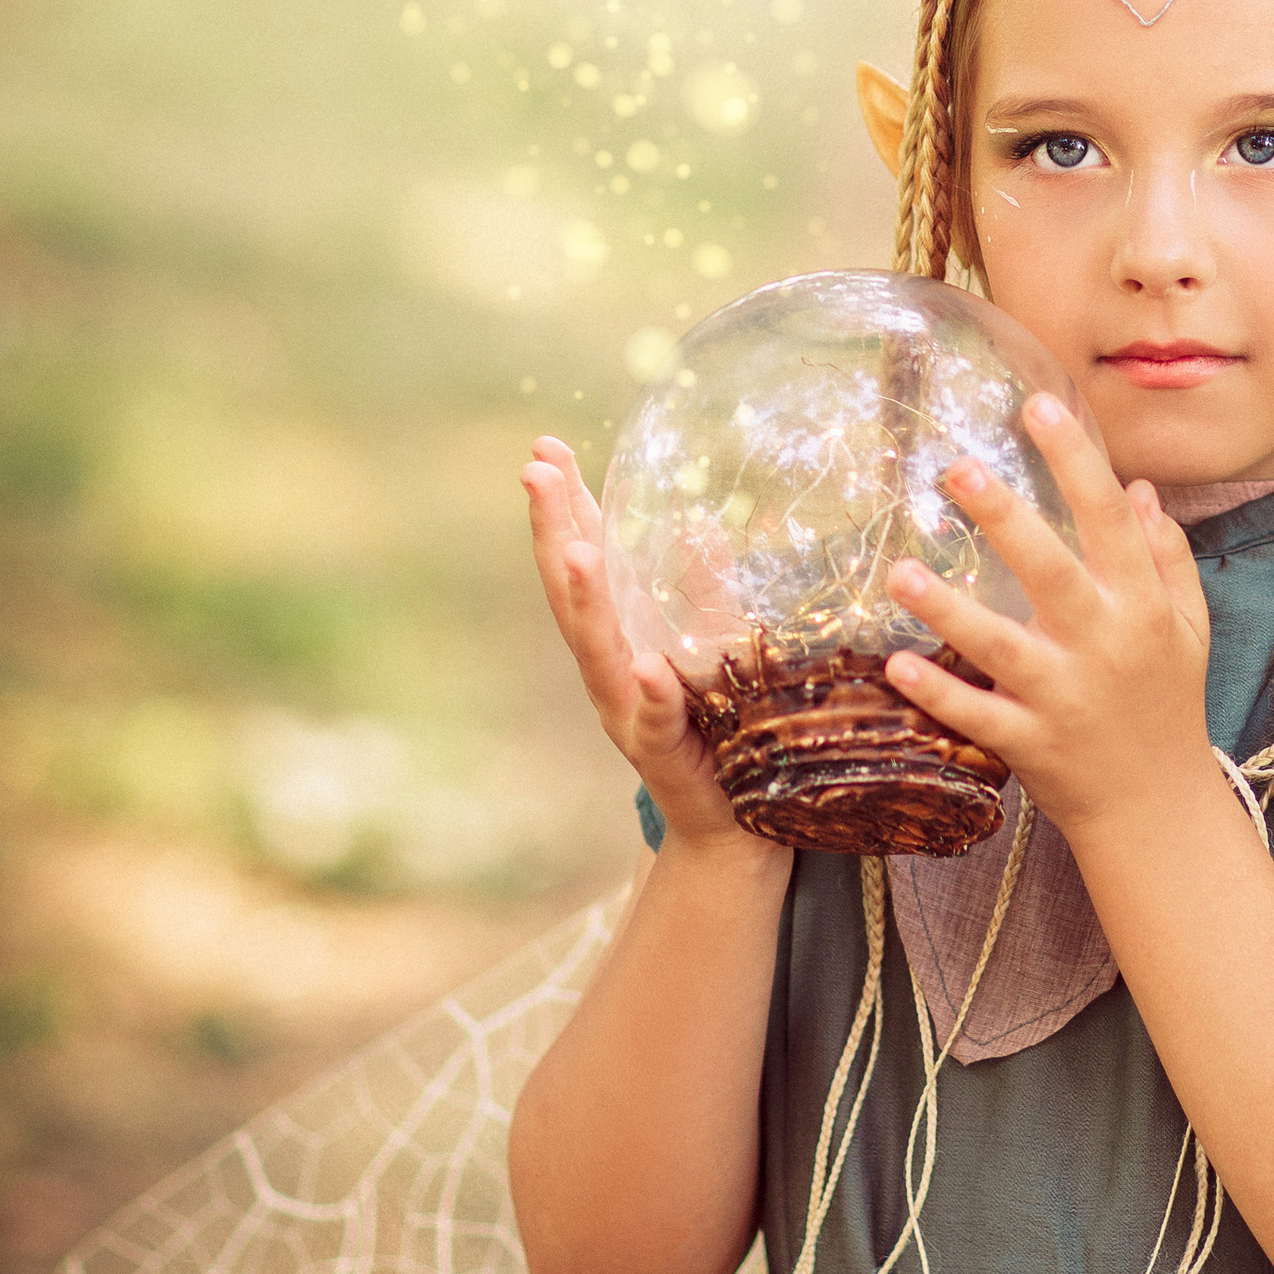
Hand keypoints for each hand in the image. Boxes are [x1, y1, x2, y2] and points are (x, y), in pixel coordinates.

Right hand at [522, 438, 745, 844]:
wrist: (737, 825)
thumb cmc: (721, 731)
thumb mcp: (715, 645)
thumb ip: (703, 592)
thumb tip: (698, 523)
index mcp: (619, 638)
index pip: (585, 558)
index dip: (565, 506)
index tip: (545, 448)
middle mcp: (610, 671)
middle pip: (573, 594)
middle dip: (555, 531)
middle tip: (537, 472)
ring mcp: (627, 713)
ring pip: (598, 652)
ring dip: (585, 600)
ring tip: (574, 551)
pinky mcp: (662, 756)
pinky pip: (655, 720)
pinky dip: (648, 692)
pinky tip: (644, 665)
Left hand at [882, 396, 1214, 844]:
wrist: (1159, 808)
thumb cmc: (1168, 705)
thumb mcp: (1188, 628)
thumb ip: (1166, 558)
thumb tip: (1139, 489)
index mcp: (1142, 608)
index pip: (1109, 520)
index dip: (1076, 461)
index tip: (1039, 405)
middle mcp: (1104, 646)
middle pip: (1052, 573)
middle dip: (1006, 520)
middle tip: (958, 470)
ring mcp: (1064, 698)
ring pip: (1002, 647)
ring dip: (949, 609)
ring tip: (900, 571)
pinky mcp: (1031, 745)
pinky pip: (978, 716)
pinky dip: (938, 693)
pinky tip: (896, 664)